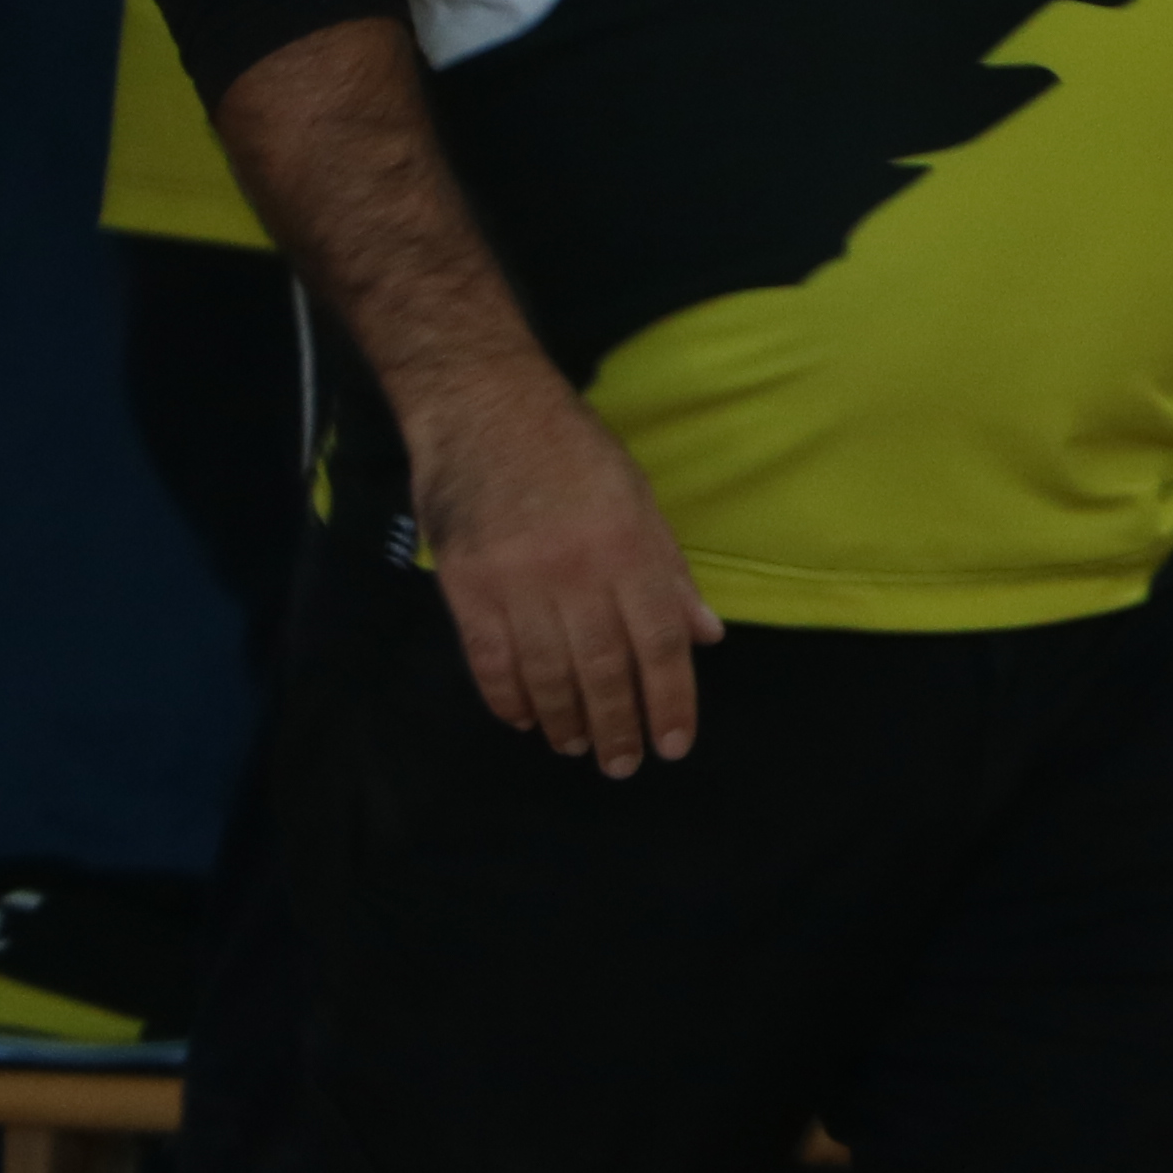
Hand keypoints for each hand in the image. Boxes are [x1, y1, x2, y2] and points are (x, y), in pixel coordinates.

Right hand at [392, 359, 723, 770]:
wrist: (484, 407)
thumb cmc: (572, 450)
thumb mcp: (638, 498)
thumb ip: (670, 572)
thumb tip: (706, 636)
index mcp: (629, 548)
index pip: (661, 642)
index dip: (672, 700)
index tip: (674, 744)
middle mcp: (577, 572)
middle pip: (605, 669)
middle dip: (619, 726)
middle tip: (624, 765)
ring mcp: (518, 582)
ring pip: (548, 675)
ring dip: (566, 721)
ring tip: (576, 746)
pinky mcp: (466, 586)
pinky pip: (490, 661)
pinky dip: (508, 699)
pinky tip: (525, 719)